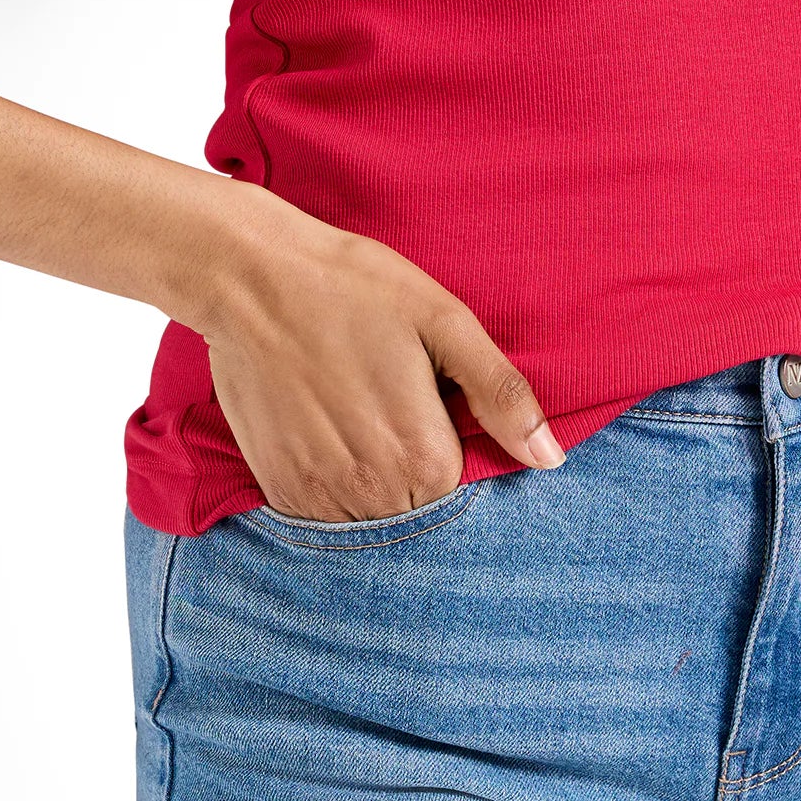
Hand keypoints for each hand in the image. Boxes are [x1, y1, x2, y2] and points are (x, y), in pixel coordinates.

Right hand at [193, 195, 565, 521]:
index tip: (441, 418)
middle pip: (419, 515)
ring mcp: (320, 494)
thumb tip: (549, 458)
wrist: (251, 277)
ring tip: (364, 422)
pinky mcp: (280, 487)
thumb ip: (500, 393)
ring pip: (372, 523)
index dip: (461, 456)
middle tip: (396, 411)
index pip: (467, 497)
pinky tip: (331, 437)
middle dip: (421, 478)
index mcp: (423, 456)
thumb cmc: (353, 287)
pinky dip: (334, 491)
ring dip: (377, 491)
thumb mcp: (443, 321)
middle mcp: (373, 491)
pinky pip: (323, 518)